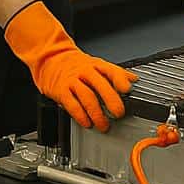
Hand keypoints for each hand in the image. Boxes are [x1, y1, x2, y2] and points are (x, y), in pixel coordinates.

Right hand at [4, 0, 134, 131]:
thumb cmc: (76, 65)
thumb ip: (115, 73)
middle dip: (111, 100)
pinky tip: (86, 123)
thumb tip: (133, 79)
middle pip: (100, 85)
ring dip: (97, 113)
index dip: (120, 80)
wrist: (50, 59)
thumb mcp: (96, 64)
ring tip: (103, 125)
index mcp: (96, 65)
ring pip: (87, 97)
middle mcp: (85, 71)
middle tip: (119, 113)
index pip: (111, 70)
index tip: (128, 89)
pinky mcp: (61, 91)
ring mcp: (72, 81)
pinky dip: (80, 116)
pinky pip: (72, 104)